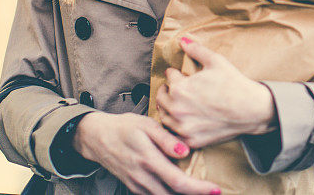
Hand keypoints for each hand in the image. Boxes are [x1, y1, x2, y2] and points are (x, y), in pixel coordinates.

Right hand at [73, 111, 220, 194]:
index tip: (215, 189)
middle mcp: (142, 177)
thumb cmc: (124, 127)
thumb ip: (166, 139)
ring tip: (200, 190)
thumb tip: (184, 152)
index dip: (198, 189)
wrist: (97, 137)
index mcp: (148, 160)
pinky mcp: (134, 187)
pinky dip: (170, 194)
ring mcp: (137, 185)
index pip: (177, 181)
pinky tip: (182, 189)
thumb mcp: (146, 125)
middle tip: (214, 192)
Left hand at [155, 36, 276, 148]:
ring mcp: (183, 127)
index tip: (179, 74)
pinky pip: (174, 135)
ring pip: (164, 117)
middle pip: (161, 98)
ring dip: (168, 109)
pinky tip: (184, 120)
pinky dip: (176, 127)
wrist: (251, 109)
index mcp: (179, 88)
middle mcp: (177, 109)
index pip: (168, 77)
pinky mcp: (191, 140)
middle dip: (167, 90)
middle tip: (173, 88)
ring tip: (177, 104)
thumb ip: (196, 50)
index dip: (175, 73)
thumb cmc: (234, 84)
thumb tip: (183, 40)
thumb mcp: (216, 61)